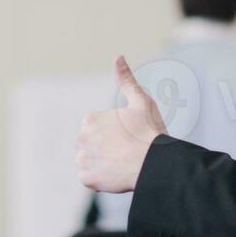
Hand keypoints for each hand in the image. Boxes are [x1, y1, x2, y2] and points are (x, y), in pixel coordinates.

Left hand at [76, 56, 166, 192]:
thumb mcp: (141, 101)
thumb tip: (118, 57)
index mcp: (90, 120)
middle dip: (105, 149)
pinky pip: (89, 178)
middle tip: (125, 152)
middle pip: (91, 145)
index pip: (96, 129)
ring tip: (121, 164)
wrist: (154, 163)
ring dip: (101, 164)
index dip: (113, 134)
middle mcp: (81, 138)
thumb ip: (126, 80)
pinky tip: (115, 174)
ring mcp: (82, 159)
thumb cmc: (150, 131)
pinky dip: (100, 179)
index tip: (127, 137)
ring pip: (89, 161)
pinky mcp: (85, 178)